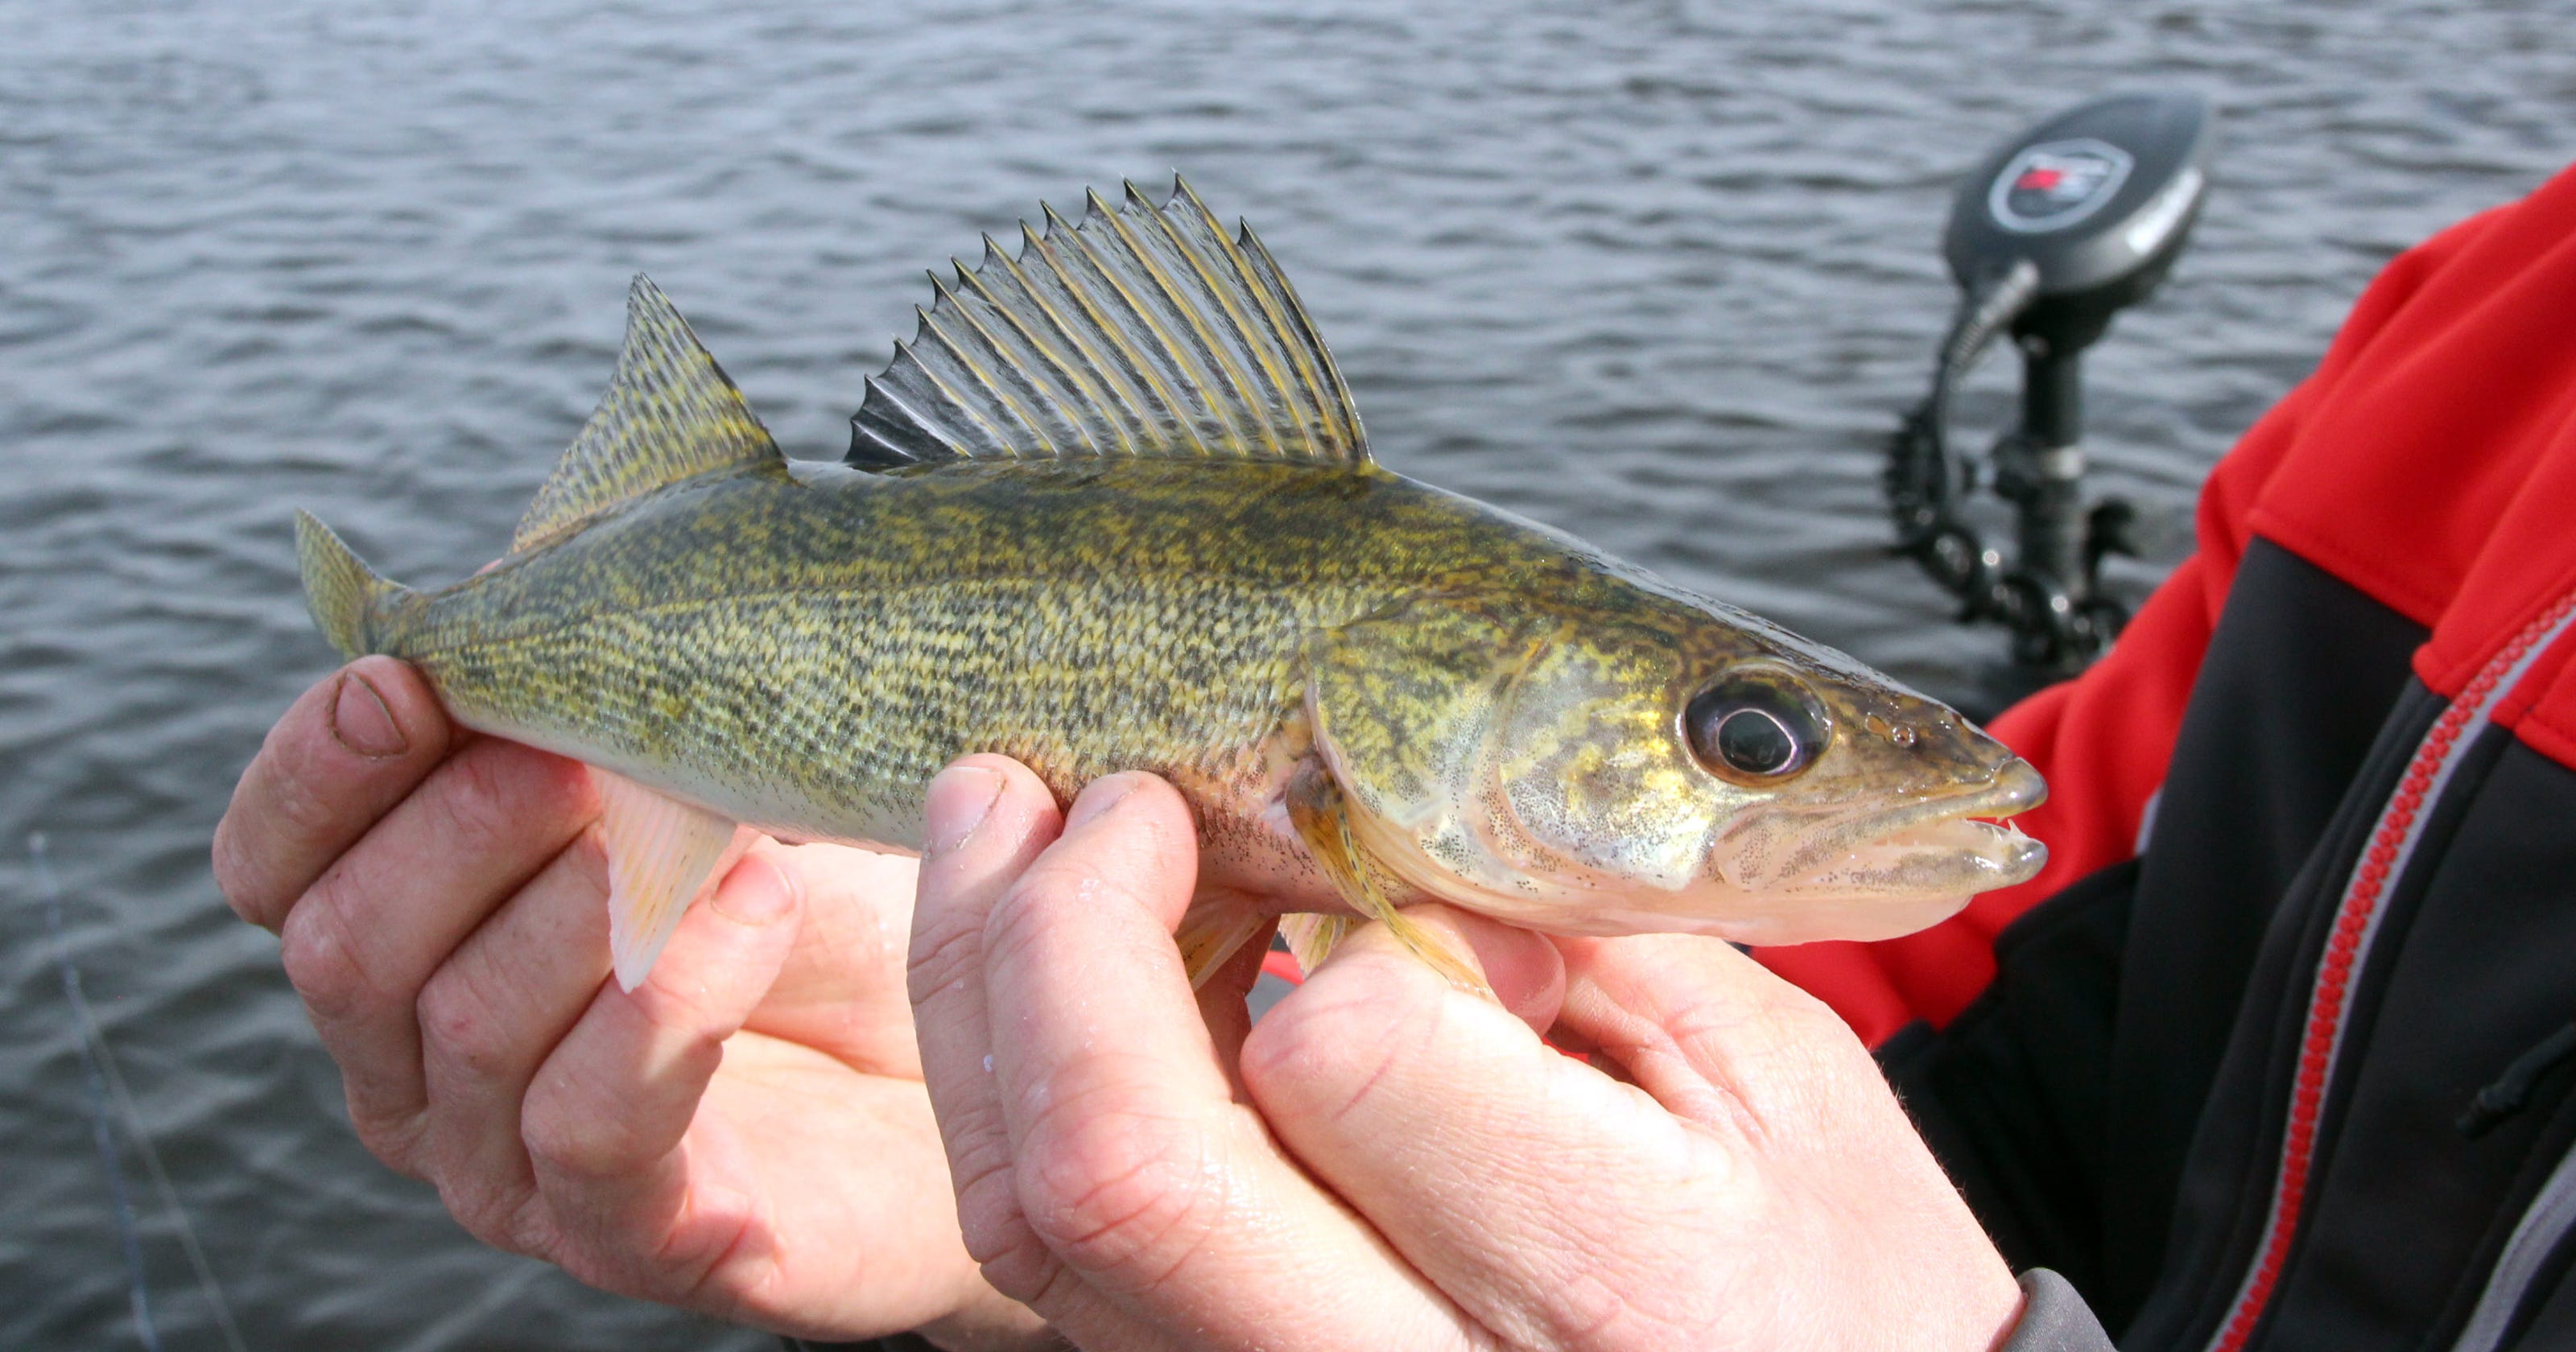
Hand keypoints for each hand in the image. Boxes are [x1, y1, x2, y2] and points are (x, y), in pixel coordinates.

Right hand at [213, 658, 1050, 1348]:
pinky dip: (668, 1003)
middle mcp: (421, 1067)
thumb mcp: (704, 768)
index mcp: (406, 938)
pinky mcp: (632, 1235)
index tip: (407, 681)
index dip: (317, 772)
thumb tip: (526, 582)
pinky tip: (758, 910)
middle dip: (464, 826)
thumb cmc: (835, 898)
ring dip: (594, 903)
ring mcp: (513, 1166)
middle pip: (348, 945)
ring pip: (467, 1026)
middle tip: (590, 755)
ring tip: (723, 831)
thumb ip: (588, 692)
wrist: (988, 1041)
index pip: (276, 866)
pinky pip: (591, 1125)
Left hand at [908, 757, 2022, 1351]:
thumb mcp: (1773, 1072)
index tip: (1311, 821)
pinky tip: (1048, 985)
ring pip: (1035, 1230)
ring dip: (979, 1000)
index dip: (1294, 906)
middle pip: (1120, 1163)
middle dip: (1043, 934)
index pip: (1341, 1051)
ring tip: (997, 839)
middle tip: (1063, 791)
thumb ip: (1580, 939)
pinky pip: (1052, 1273)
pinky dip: (1012, 1099)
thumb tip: (1381, 849)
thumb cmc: (1820, 1261)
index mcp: (1603, 1265)